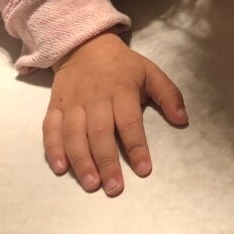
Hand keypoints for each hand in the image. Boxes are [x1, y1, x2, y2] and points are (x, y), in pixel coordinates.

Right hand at [43, 32, 187, 195]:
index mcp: (122, 90)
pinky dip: (53, 149)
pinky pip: (51, 128)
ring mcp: (73, 103)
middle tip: (114, 187)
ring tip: (91, 184)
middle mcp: (96, 99)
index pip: (130, 122)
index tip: (144, 170)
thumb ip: (168, 95)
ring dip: (81, 160)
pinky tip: (60, 168)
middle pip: (100, 133)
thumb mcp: (150, 72)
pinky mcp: (56, 106)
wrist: (85, 45)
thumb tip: (183, 120)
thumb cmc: (122, 65)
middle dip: (107, 162)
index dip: (137, 146)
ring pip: (74, 134)